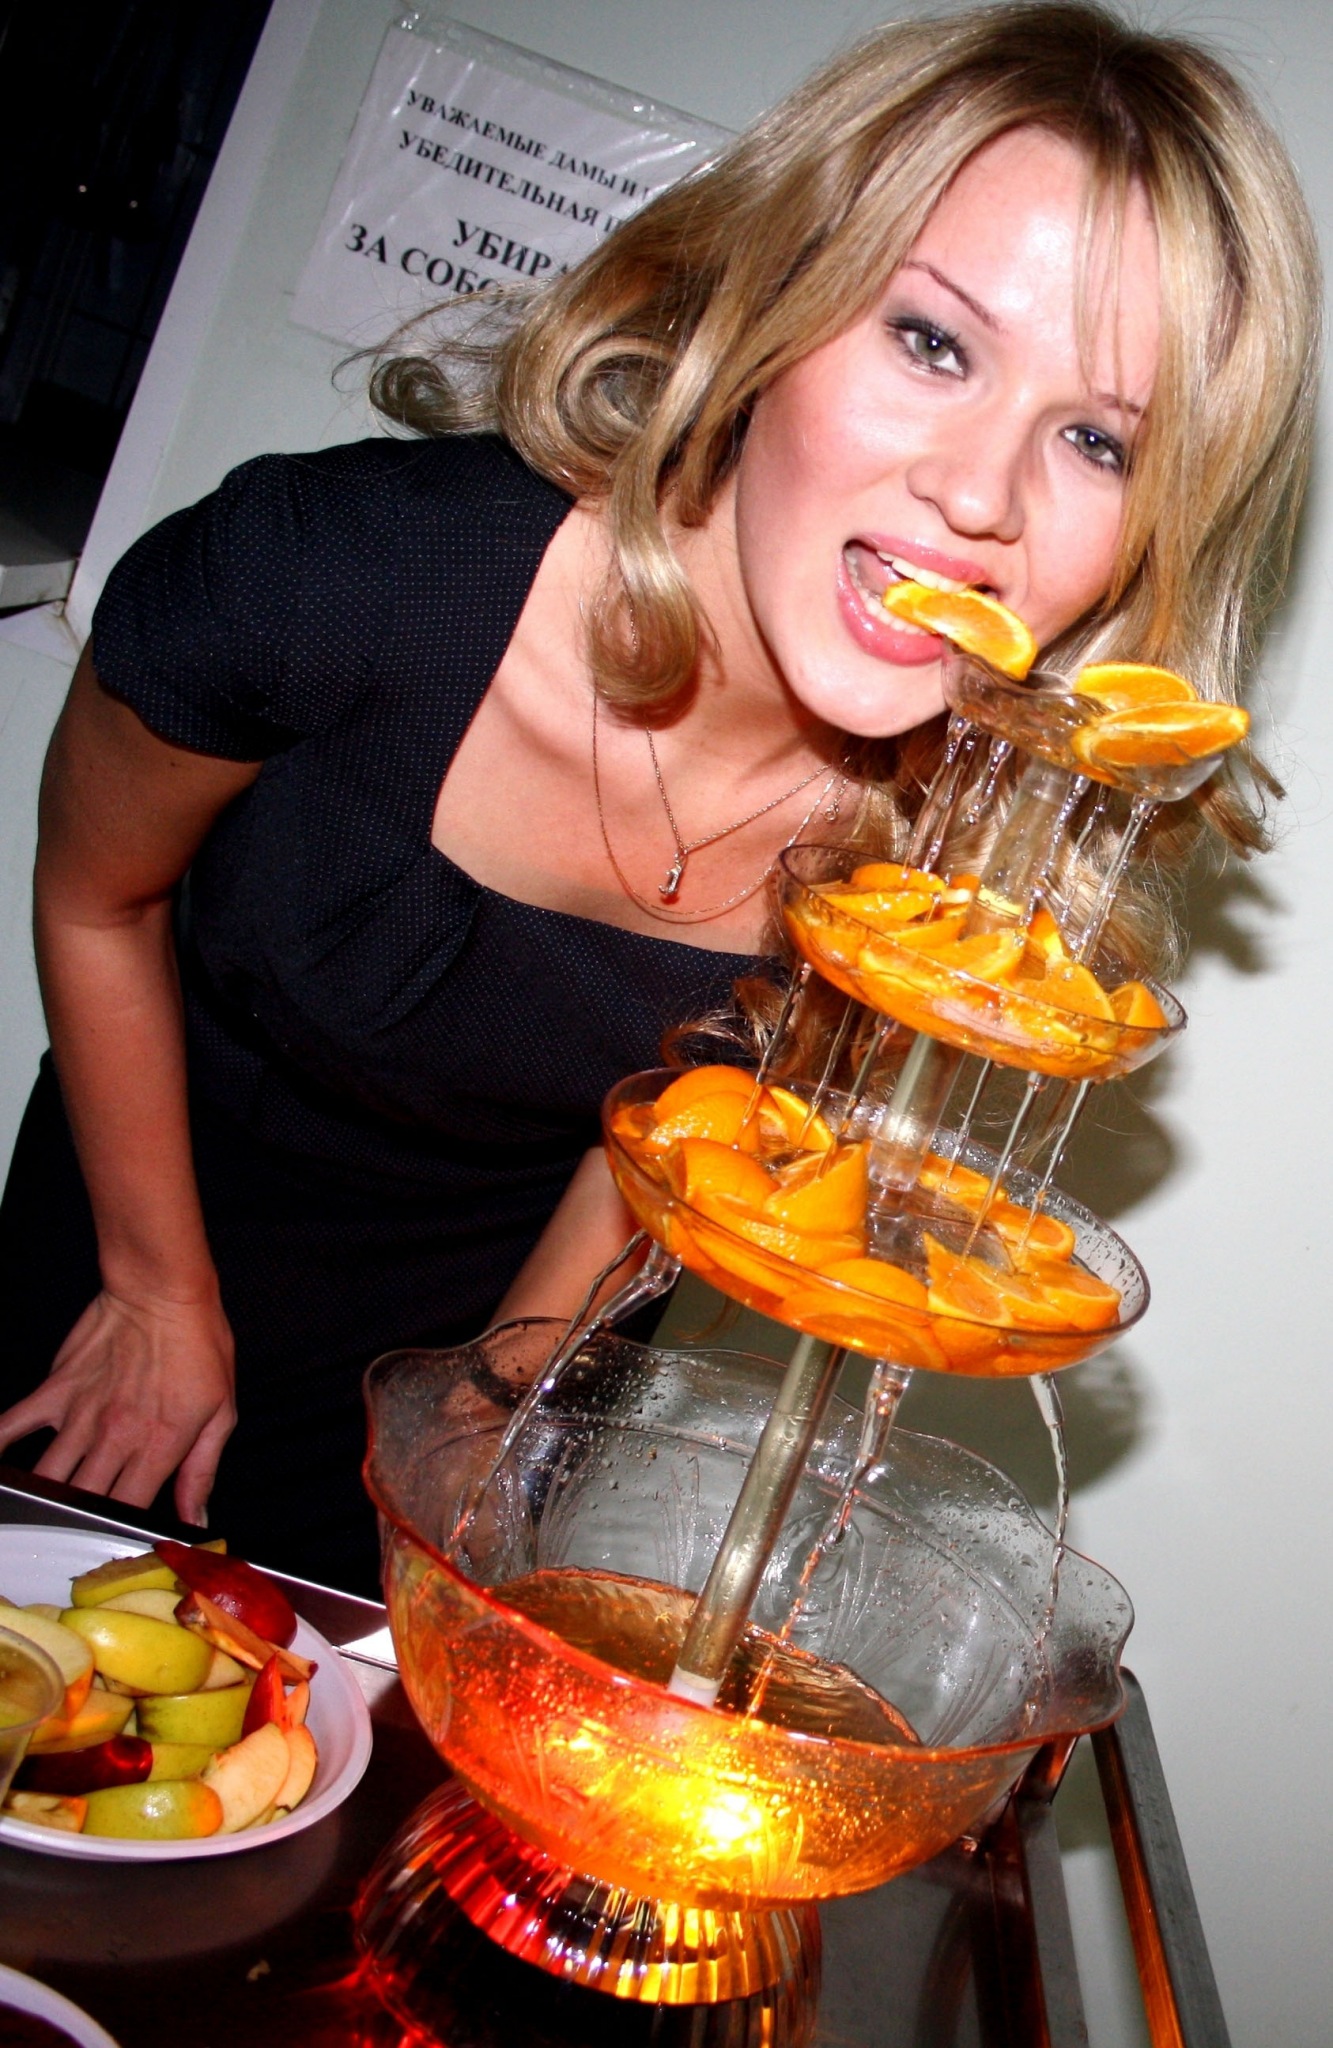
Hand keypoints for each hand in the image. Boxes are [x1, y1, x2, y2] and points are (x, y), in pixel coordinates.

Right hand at [0, 1288, 236, 1526]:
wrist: (163, 1291)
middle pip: (83, 1501)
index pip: (130, 1512)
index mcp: (158, 1446)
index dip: (123, 1533)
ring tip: (43, 1511)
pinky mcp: (56, 1389)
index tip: (122, 1537)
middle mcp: (114, 1437)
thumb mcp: (221, 1411)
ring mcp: (79, 1415)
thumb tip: (196, 1517)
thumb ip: (202, 1470)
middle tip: (80, 1529)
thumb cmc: (198, 1344)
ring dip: (44, 1498)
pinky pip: (13, 1426)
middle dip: (79, 1522)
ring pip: (47, 1477)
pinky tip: (1, 1471)